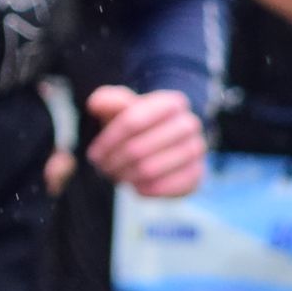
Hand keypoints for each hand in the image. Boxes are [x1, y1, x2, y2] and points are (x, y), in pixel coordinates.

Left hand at [83, 84, 205, 198]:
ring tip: (117, 176)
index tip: (94, 155)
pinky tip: (135, 186)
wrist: (165, 143)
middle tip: (103, 169)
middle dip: (113, 162)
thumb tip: (95, 104)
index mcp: (171, 103)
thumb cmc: (137, 124)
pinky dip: (144, 189)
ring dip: (126, 177)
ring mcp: (196, 149)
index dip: (107, 142)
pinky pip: (164, 188)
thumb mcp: (121, 108)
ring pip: (149, 170)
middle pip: (137, 149)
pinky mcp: (197, 174)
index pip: (131, 123)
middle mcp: (189, 123)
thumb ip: (107, 101)